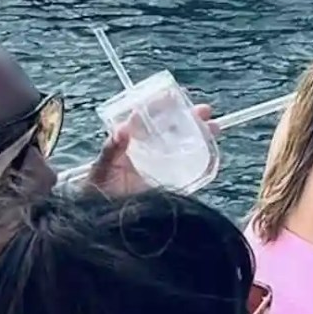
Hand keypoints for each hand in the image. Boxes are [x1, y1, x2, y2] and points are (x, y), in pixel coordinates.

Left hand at [86, 104, 216, 195]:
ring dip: (201, 135)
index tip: (176, 94)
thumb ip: (111, 148)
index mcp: (133, 139)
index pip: (151, 116)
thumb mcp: (103, 166)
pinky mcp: (171, 182)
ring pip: (186, 144)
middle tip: (205, 111)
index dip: (165, 104)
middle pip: (174, 128)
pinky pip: (191, 168)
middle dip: (191, 117)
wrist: (105, 219)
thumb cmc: (98, 188)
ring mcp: (162, 165)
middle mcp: (150, 149)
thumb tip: (123, 129)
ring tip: (214, 128)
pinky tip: (212, 153)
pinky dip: (203, 159)